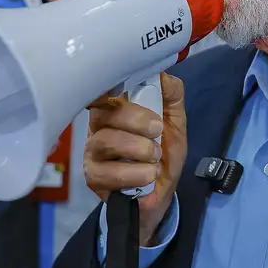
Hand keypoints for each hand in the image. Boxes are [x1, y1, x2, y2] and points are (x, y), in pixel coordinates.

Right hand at [85, 72, 187, 245]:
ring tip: (155, 157)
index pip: (103, 91)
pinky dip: (137, 173)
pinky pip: (110, 172)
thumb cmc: (163, 154)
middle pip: (105, 113)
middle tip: (158, 131)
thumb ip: (171, 96)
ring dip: (139, 149)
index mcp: (115, 109)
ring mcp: (92, 153)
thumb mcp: (174, 122)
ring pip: (106, 141)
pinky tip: (149, 176)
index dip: (111, 87)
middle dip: (137, 120)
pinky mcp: (93, 178)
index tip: (133, 90)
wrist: (161, 194)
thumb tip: (163, 74)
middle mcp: (98, 128)